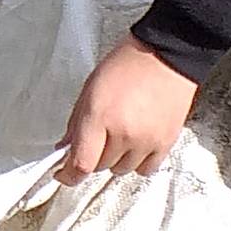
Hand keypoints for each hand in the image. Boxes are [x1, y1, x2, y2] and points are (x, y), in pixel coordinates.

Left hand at [58, 38, 201, 181]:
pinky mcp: (165, 143)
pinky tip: (135, 145)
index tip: (63, 174)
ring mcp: (146, 141)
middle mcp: (123, 133)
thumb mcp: (91, 88)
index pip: (81, 163)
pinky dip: (136, 162)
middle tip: (97, 136)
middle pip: (99, 166)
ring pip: (121, 169)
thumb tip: (66, 147)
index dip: (68, 174)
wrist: (166, 56)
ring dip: (115, 159)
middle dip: (92, 155)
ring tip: (119, 135)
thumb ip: (76, 122)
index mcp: (99, 116)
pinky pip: (145, 169)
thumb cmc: (128, 65)